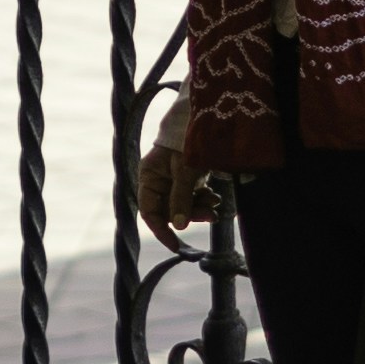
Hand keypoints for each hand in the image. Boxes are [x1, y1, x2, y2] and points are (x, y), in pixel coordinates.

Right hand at [137, 129, 217, 245]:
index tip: (176, 245)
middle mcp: (157, 180)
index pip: (149, 211)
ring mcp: (172, 179)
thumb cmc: (189, 141)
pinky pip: (193, 197)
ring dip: (200, 208)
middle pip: (169, 210)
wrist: (207, 118)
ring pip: (183, 206)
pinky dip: (203, 199)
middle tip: (211, 215)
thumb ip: (181, 198)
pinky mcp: (187, 178)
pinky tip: (214, 197)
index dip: (161, 230)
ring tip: (216, 203)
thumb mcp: (186, 171)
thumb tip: (179, 226)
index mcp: (148, 176)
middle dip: (190, 215)